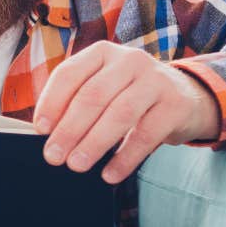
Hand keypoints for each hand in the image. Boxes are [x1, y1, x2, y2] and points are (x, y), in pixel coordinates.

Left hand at [30, 41, 220, 183]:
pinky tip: (109, 174)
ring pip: (120, 113)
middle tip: (54, 156)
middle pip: (93, 95)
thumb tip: (48, 134)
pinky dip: (125, 157)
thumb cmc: (130, 95)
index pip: (70, 74)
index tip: (40, 130)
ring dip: (94, 143)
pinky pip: (146, 135)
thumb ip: (77, 101)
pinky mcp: (175, 104)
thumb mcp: (104, 87)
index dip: (52, 102)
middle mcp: (130, 60)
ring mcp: (155, 80)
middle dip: (69, 129)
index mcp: (103, 52)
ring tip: (77, 165)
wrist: (185, 97)